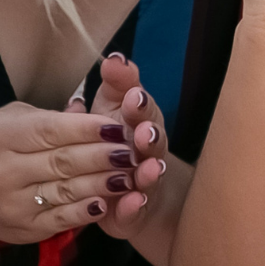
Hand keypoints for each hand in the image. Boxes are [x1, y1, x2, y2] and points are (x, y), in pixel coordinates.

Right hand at [0, 102, 131, 244]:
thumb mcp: (8, 119)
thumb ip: (47, 115)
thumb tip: (87, 107)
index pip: (51, 130)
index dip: (89, 128)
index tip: (119, 125)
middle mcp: (1, 171)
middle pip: (64, 161)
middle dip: (105, 155)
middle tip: (136, 149)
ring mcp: (10, 204)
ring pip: (68, 191)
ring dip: (105, 182)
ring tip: (132, 172)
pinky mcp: (22, 229)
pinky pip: (62, 219)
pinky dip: (88, 210)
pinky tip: (108, 200)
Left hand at [75, 53, 169, 240]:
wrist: (128, 193)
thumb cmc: (114, 142)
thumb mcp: (112, 109)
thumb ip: (116, 84)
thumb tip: (114, 57)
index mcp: (139, 122)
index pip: (142, 109)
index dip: (138, 104)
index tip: (133, 96)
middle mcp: (147, 150)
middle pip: (153, 141)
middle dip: (149, 136)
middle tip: (144, 132)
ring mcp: (144, 180)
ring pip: (150, 174)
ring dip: (150, 171)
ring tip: (149, 168)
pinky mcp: (136, 208)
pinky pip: (137, 207)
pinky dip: (135, 205)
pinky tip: (133, 201)